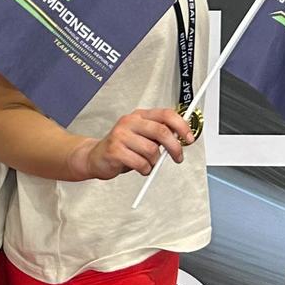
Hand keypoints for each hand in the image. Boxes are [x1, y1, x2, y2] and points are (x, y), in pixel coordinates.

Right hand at [67, 108, 192, 180]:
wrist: (95, 157)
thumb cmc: (122, 147)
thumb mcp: (141, 136)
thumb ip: (159, 133)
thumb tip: (182, 136)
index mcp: (138, 116)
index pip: (166, 114)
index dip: (181, 126)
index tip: (189, 138)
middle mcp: (129, 122)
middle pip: (161, 131)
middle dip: (174, 147)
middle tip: (177, 156)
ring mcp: (120, 136)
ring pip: (152, 150)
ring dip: (154, 162)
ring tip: (147, 163)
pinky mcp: (115, 150)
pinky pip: (141, 163)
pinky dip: (145, 169)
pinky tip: (140, 168)